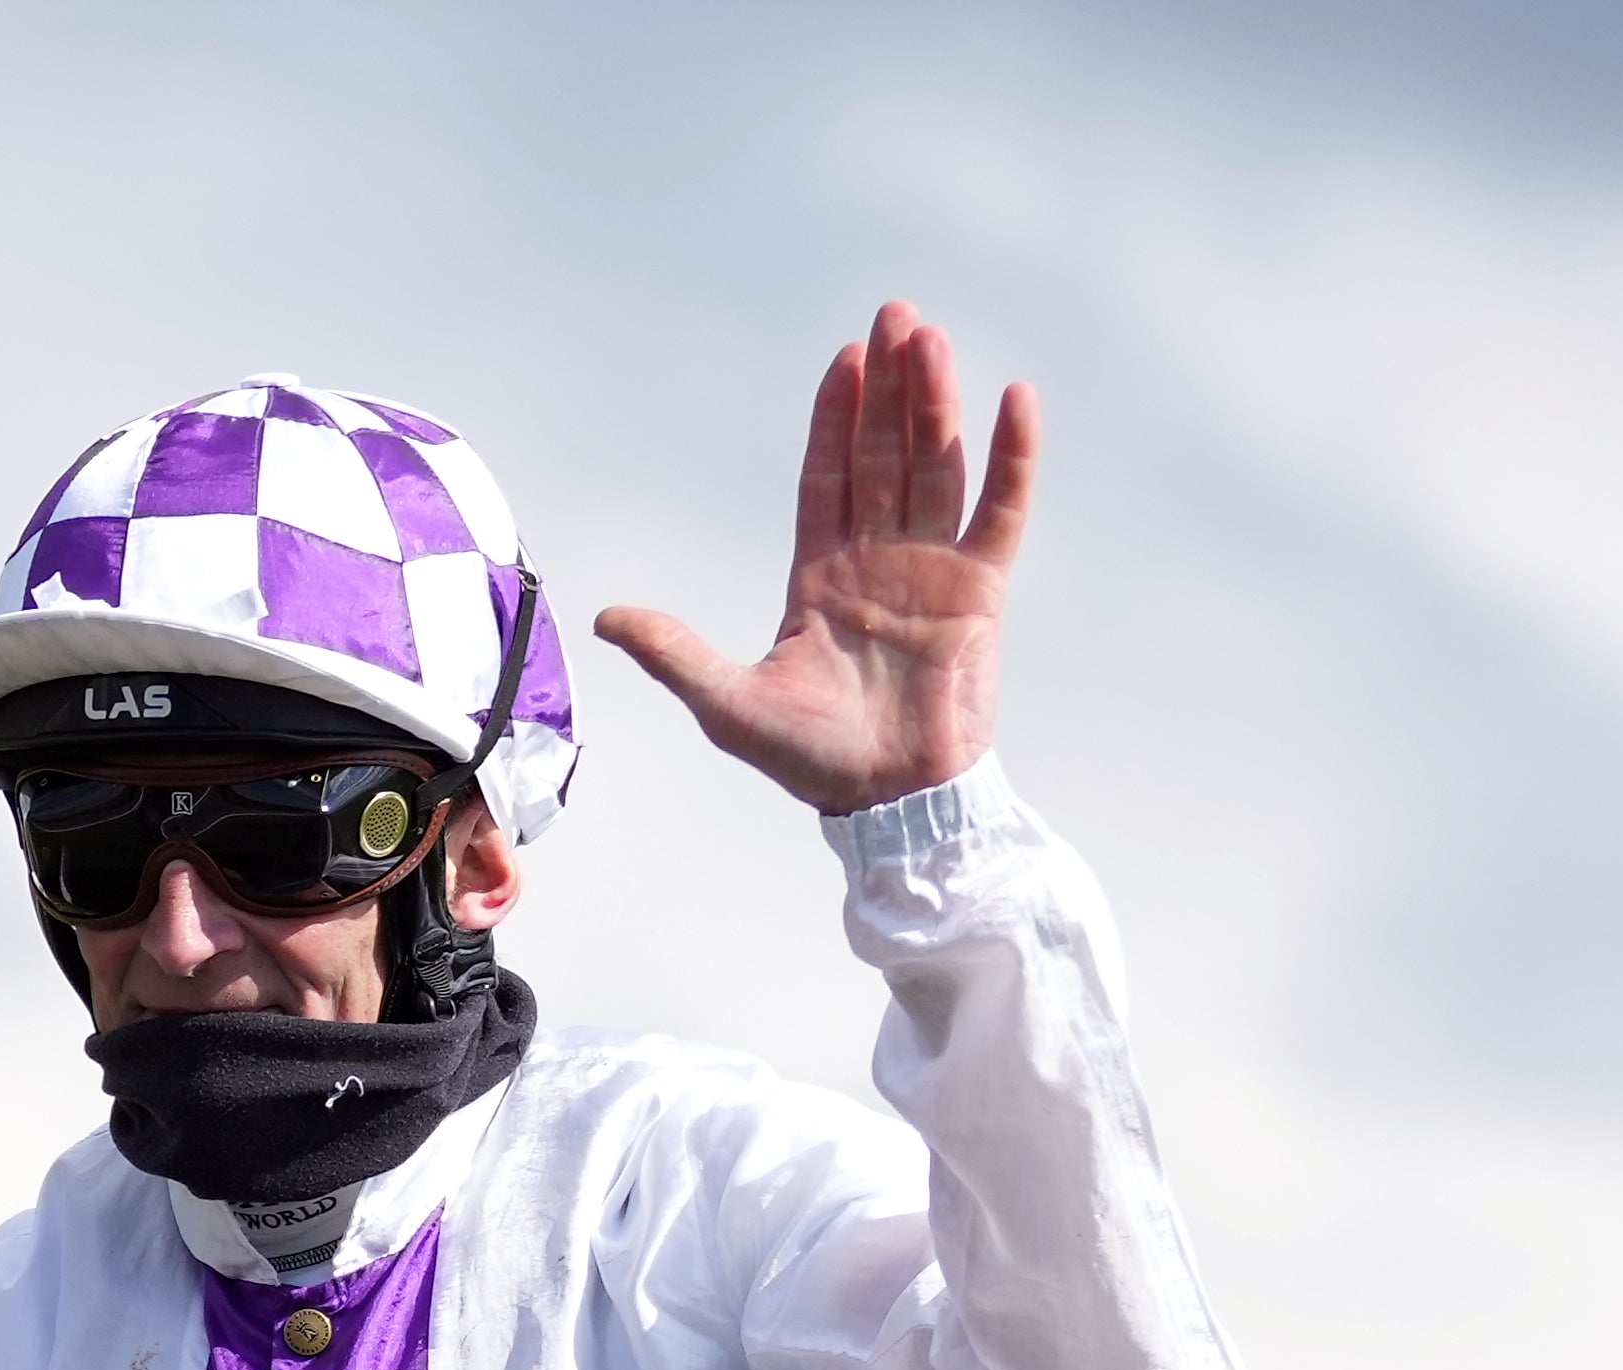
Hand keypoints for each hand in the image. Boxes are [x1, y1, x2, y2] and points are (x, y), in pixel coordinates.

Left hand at [593, 302, 1031, 818]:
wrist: (893, 802)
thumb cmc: (813, 761)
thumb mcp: (729, 704)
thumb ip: (675, 654)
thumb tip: (605, 619)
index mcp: (821, 575)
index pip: (828, 477)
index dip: (836, 418)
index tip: (845, 360)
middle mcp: (878, 560)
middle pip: (885, 454)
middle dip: (890, 387)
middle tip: (895, 314)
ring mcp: (932, 570)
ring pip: (936, 467)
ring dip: (938, 404)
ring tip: (934, 340)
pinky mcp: (980, 592)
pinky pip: (1001, 512)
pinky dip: (1011, 458)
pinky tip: (1016, 398)